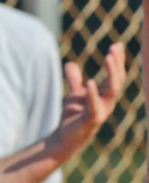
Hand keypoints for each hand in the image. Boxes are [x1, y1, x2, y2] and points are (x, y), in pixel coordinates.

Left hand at [50, 43, 125, 157]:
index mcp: (105, 96)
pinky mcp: (92, 120)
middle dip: (117, 64)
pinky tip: (90, 82)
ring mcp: (102, 111)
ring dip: (112, 73)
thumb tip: (71, 63)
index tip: (116, 45)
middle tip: (114, 48)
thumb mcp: (75, 94)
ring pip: (112, 90)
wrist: (64, 138)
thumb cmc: (74, 117)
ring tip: (109, 57)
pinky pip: (95, 106)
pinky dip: (93, 94)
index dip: (117, 61)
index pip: (116, 76)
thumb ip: (75, 80)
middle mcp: (108, 103)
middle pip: (117, 80)